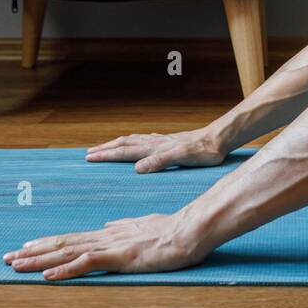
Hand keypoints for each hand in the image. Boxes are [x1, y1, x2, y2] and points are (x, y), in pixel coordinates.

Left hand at [3, 213, 207, 279]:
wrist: (191, 229)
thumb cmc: (173, 230)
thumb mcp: (144, 226)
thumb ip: (125, 227)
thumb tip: (109, 225)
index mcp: (111, 232)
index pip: (72, 239)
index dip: (46, 244)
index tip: (25, 247)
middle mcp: (105, 236)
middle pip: (62, 245)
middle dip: (32, 252)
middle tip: (6, 258)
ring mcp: (111, 245)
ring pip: (67, 252)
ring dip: (39, 260)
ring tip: (16, 264)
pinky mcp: (120, 257)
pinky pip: (86, 264)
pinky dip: (64, 271)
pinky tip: (47, 277)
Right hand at [87, 127, 228, 171]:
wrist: (219, 139)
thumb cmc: (203, 152)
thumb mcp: (182, 158)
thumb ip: (160, 162)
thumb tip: (137, 168)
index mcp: (154, 148)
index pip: (124, 152)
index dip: (106, 155)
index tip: (88, 158)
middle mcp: (154, 143)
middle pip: (124, 144)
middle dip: (105, 149)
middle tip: (88, 153)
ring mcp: (161, 141)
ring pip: (133, 141)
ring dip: (116, 144)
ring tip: (105, 147)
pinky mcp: (169, 142)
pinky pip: (144, 141)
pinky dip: (133, 142)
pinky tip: (137, 143)